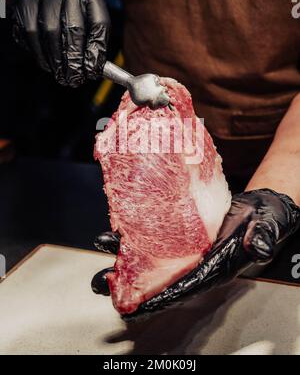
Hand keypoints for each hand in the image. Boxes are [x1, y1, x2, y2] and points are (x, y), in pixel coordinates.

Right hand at [11, 0, 109, 86]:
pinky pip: (32, 33)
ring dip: (57, 59)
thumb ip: (96, 41)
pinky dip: (40, 53)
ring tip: (63, 75)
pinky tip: (48, 64)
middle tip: (76, 78)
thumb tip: (94, 69)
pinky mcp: (25, 1)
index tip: (93, 70)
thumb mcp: (91, 19)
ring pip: (50, 31)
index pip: (99, 23)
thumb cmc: (73, 11)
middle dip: (75, 59)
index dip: (96, 50)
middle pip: (73, 28)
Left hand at [91, 189, 299, 318]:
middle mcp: (196, 262)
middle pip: (159, 279)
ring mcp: (186, 249)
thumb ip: (263, 236)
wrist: (259, 209)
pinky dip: (133, 238)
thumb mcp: (267, 226)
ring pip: (151, 260)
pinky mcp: (180, 234)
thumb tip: (260, 246)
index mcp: (216, 266)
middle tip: (101, 285)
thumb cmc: (263, 220)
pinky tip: (115, 233)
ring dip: (123, 260)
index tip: (135, 305)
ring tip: (100, 258)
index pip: (186, 286)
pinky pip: (153, 239)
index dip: (160, 296)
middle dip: (129, 285)